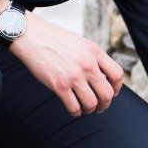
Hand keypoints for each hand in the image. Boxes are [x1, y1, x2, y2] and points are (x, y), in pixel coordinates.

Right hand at [0, 0, 122, 116]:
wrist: (30, 35)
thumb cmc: (54, 39)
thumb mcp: (81, 43)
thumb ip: (94, 58)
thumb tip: (103, 77)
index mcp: (95, 52)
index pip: (117, 75)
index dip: (117, 88)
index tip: (112, 92)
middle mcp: (87, 65)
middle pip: (107, 94)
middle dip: (105, 104)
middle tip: (100, 107)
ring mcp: (73, 76)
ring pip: (92, 104)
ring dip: (90, 110)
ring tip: (86, 109)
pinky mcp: (59, 85)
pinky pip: (74, 107)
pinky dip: (76, 112)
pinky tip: (74, 110)